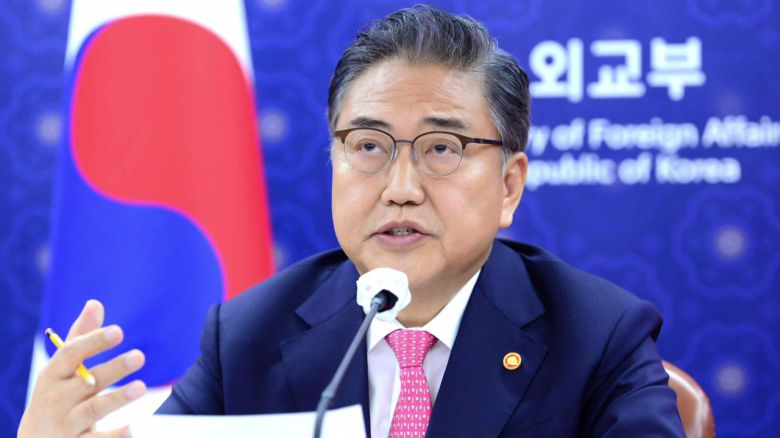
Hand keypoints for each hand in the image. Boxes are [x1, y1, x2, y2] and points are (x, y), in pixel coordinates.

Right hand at [18, 300, 146, 437]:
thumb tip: (95, 303)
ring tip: (141, 387)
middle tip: (139, 356)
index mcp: (53, 376)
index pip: (71, 354)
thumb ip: (80, 338)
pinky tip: (131, 428)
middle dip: (112, 369)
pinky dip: (113, 435)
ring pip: (93, 410)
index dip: (94, 341)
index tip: (118, 331)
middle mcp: (57, 399)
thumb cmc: (55, 397)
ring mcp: (65, 424)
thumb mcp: (61, 370)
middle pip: (87, 381)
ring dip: (117, 398)